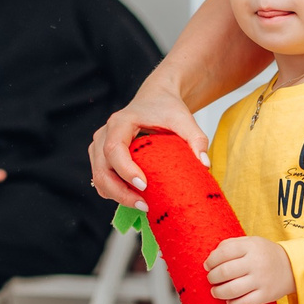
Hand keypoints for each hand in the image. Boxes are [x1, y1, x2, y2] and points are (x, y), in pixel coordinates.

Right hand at [88, 79, 208, 206]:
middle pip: (101, 170)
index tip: (144, 185)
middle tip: (144, 205)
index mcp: (120, 122)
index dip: (125, 170)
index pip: (114, 149)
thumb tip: (204, 164)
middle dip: (120, 192)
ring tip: (143, 204)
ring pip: (98, 178)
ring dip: (117, 196)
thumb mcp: (184, 119)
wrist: (155, 97)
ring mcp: (98, 147)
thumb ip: (196, 139)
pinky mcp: (101, 157)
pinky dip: (115, 192)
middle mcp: (103, 134)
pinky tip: (135, 196)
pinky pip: (101, 180)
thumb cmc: (166, 107)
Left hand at [204, 235, 292, 303]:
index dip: (211, 261)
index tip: (208, 266)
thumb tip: (210, 258)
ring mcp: (261, 280)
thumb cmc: (264, 254)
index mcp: (251, 247)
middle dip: (212, 277)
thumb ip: (230, 244)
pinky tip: (230, 301)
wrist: (292, 267)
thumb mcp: (250, 242)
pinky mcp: (266, 295)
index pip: (223, 253)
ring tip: (216, 291)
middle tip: (211, 279)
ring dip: (218, 292)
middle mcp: (256, 263)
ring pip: (231, 290)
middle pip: (225, 272)